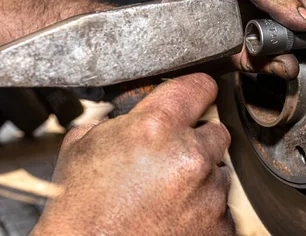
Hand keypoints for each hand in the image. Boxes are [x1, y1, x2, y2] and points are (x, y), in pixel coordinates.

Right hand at [32, 74, 233, 235]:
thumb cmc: (80, 208)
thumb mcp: (84, 145)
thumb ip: (122, 118)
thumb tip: (143, 107)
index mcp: (158, 127)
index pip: (200, 87)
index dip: (196, 91)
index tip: (197, 97)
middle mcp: (191, 156)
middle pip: (216, 132)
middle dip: (197, 142)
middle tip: (170, 160)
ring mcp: (210, 193)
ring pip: (219, 171)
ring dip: (201, 178)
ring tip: (167, 195)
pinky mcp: (221, 224)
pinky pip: (222, 206)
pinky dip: (204, 210)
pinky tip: (175, 216)